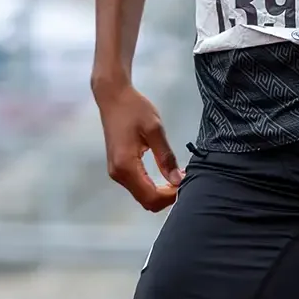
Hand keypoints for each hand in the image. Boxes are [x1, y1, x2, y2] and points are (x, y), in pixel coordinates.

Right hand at [96, 82, 183, 210]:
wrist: (113, 97)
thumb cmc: (134, 109)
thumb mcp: (154, 129)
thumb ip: (166, 156)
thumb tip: (178, 180)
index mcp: (126, 166)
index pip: (150, 196)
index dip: (170, 196)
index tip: (185, 183)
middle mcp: (118, 174)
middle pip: (145, 201)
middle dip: (166, 197)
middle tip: (183, 180)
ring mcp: (115, 173)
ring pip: (141, 195)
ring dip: (160, 192)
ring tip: (177, 176)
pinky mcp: (117, 168)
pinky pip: (136, 186)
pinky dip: (152, 186)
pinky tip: (165, 174)